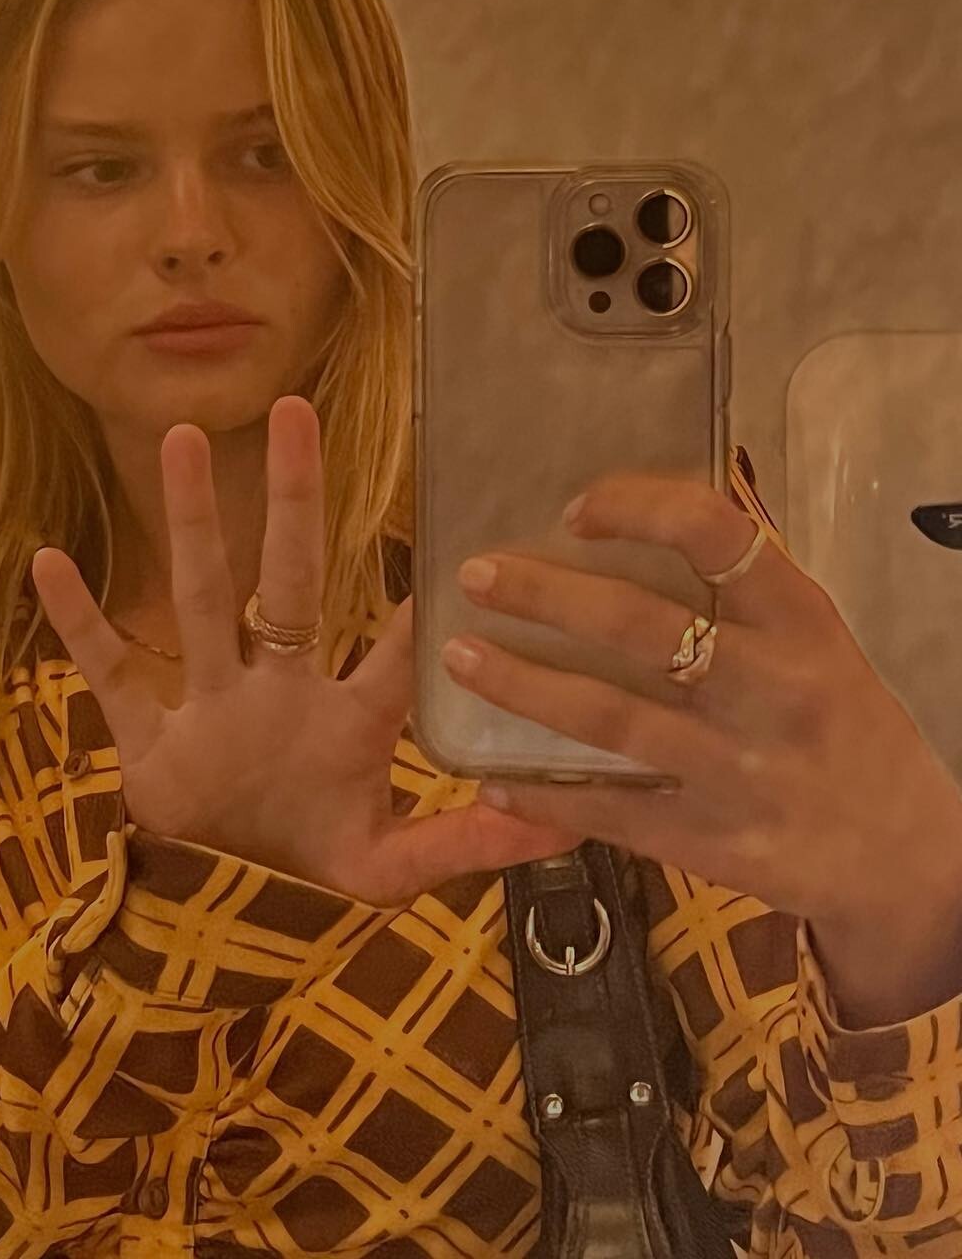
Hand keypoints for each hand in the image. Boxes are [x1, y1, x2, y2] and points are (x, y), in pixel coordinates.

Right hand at [31, 394, 578, 907]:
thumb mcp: (388, 869)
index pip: (394, 655)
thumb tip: (553, 825)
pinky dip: (78, 626)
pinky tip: (49, 563)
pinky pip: (109, 674)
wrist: (216, 914)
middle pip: (287, 581)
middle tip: (294, 410)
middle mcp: (278, 691)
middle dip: (292, 501)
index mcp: (344, 724)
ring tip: (183, 439)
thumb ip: (461, 845)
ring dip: (189, 524)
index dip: (421, 605)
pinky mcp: (149, 739)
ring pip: (200, 599)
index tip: (450, 527)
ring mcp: (211, 705)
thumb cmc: (308, 869)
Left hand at [441, 470, 961, 934]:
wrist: (908, 857)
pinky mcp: (715, 843)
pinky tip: (488, 777)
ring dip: (523, 685)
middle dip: (544, 595)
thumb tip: (645, 516)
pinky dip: (544, 794)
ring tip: (460, 656)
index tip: (573, 511)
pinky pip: (614, 812)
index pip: (715, 535)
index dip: (636, 510)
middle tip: (476, 575)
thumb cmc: (842, 722)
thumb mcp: (816, 641)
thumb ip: (743, 592)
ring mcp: (740, 771)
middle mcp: (771, 689)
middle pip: (639, 626)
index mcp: (799, 622)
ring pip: (610, 719)